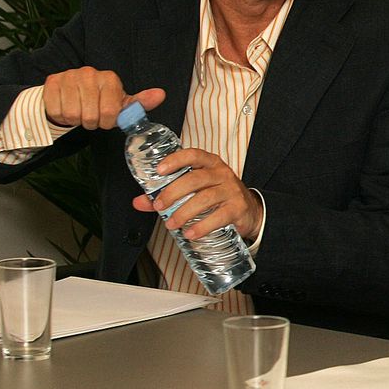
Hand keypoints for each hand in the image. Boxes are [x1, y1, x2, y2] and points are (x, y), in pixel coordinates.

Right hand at [42, 67, 163, 130]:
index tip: (105, 118)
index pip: (110, 113)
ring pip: (72, 115)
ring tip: (79, 112)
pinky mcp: (51, 81)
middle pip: (91, 116)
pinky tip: (65, 107)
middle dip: (91, 123)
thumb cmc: (100, 102)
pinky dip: (60, 116)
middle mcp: (90, 73)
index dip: (107, 122)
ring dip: (75, 120)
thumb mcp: (121, 105)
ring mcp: (69, 75)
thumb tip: (161, 94)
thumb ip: (141, 103)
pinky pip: (56, 111)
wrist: (70, 95)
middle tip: (90, 116)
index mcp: (110, 79)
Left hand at [130, 147, 262, 241]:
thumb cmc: (217, 196)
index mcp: (210, 164)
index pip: (193, 155)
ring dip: (184, 212)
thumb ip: (166, 195)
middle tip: (159, 206)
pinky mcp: (238, 208)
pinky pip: (219, 217)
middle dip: (173, 193)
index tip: (159, 170)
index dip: (176, 160)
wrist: (249, 211)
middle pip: (195, 179)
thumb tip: (139, 202)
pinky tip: (190, 233)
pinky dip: (202, 226)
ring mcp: (231, 190)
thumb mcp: (195, 191)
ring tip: (171, 224)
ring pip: (205, 198)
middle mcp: (222, 174)